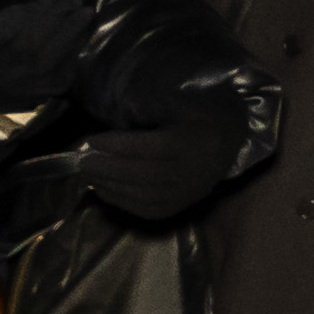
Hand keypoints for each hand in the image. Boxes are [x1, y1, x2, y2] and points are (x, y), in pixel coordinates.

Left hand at [73, 115, 245, 217]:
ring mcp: (187, 192)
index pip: (151, 147)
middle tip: (83, 161)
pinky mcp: (181, 205)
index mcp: (193, 141)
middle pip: (144, 174)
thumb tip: (114, 120)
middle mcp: (191, 171)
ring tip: (89, 175)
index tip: (92, 140)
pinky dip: (122, 202)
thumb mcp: (181, 103)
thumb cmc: (198, 116)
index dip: (118, 145)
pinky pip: (149, 210)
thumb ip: (153, 109)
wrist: (230, 140)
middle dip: (108, 168)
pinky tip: (104, 190)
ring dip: (111, 186)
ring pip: (144, 195)